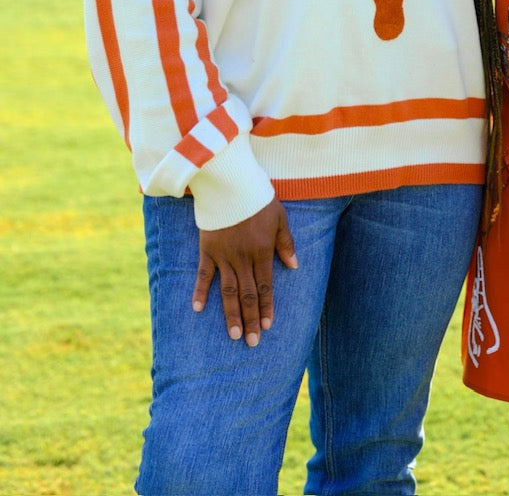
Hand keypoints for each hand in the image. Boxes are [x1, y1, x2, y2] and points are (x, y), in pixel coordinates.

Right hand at [191, 198, 297, 345]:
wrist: (230, 182)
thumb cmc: (258, 198)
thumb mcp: (279, 217)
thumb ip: (286, 242)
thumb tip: (293, 265)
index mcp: (262, 251)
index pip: (265, 286)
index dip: (266, 307)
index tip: (267, 327)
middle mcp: (242, 258)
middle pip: (247, 294)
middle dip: (251, 319)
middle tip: (251, 342)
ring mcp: (223, 255)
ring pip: (227, 291)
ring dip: (231, 314)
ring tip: (234, 334)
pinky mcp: (207, 249)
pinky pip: (203, 274)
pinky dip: (199, 291)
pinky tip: (197, 309)